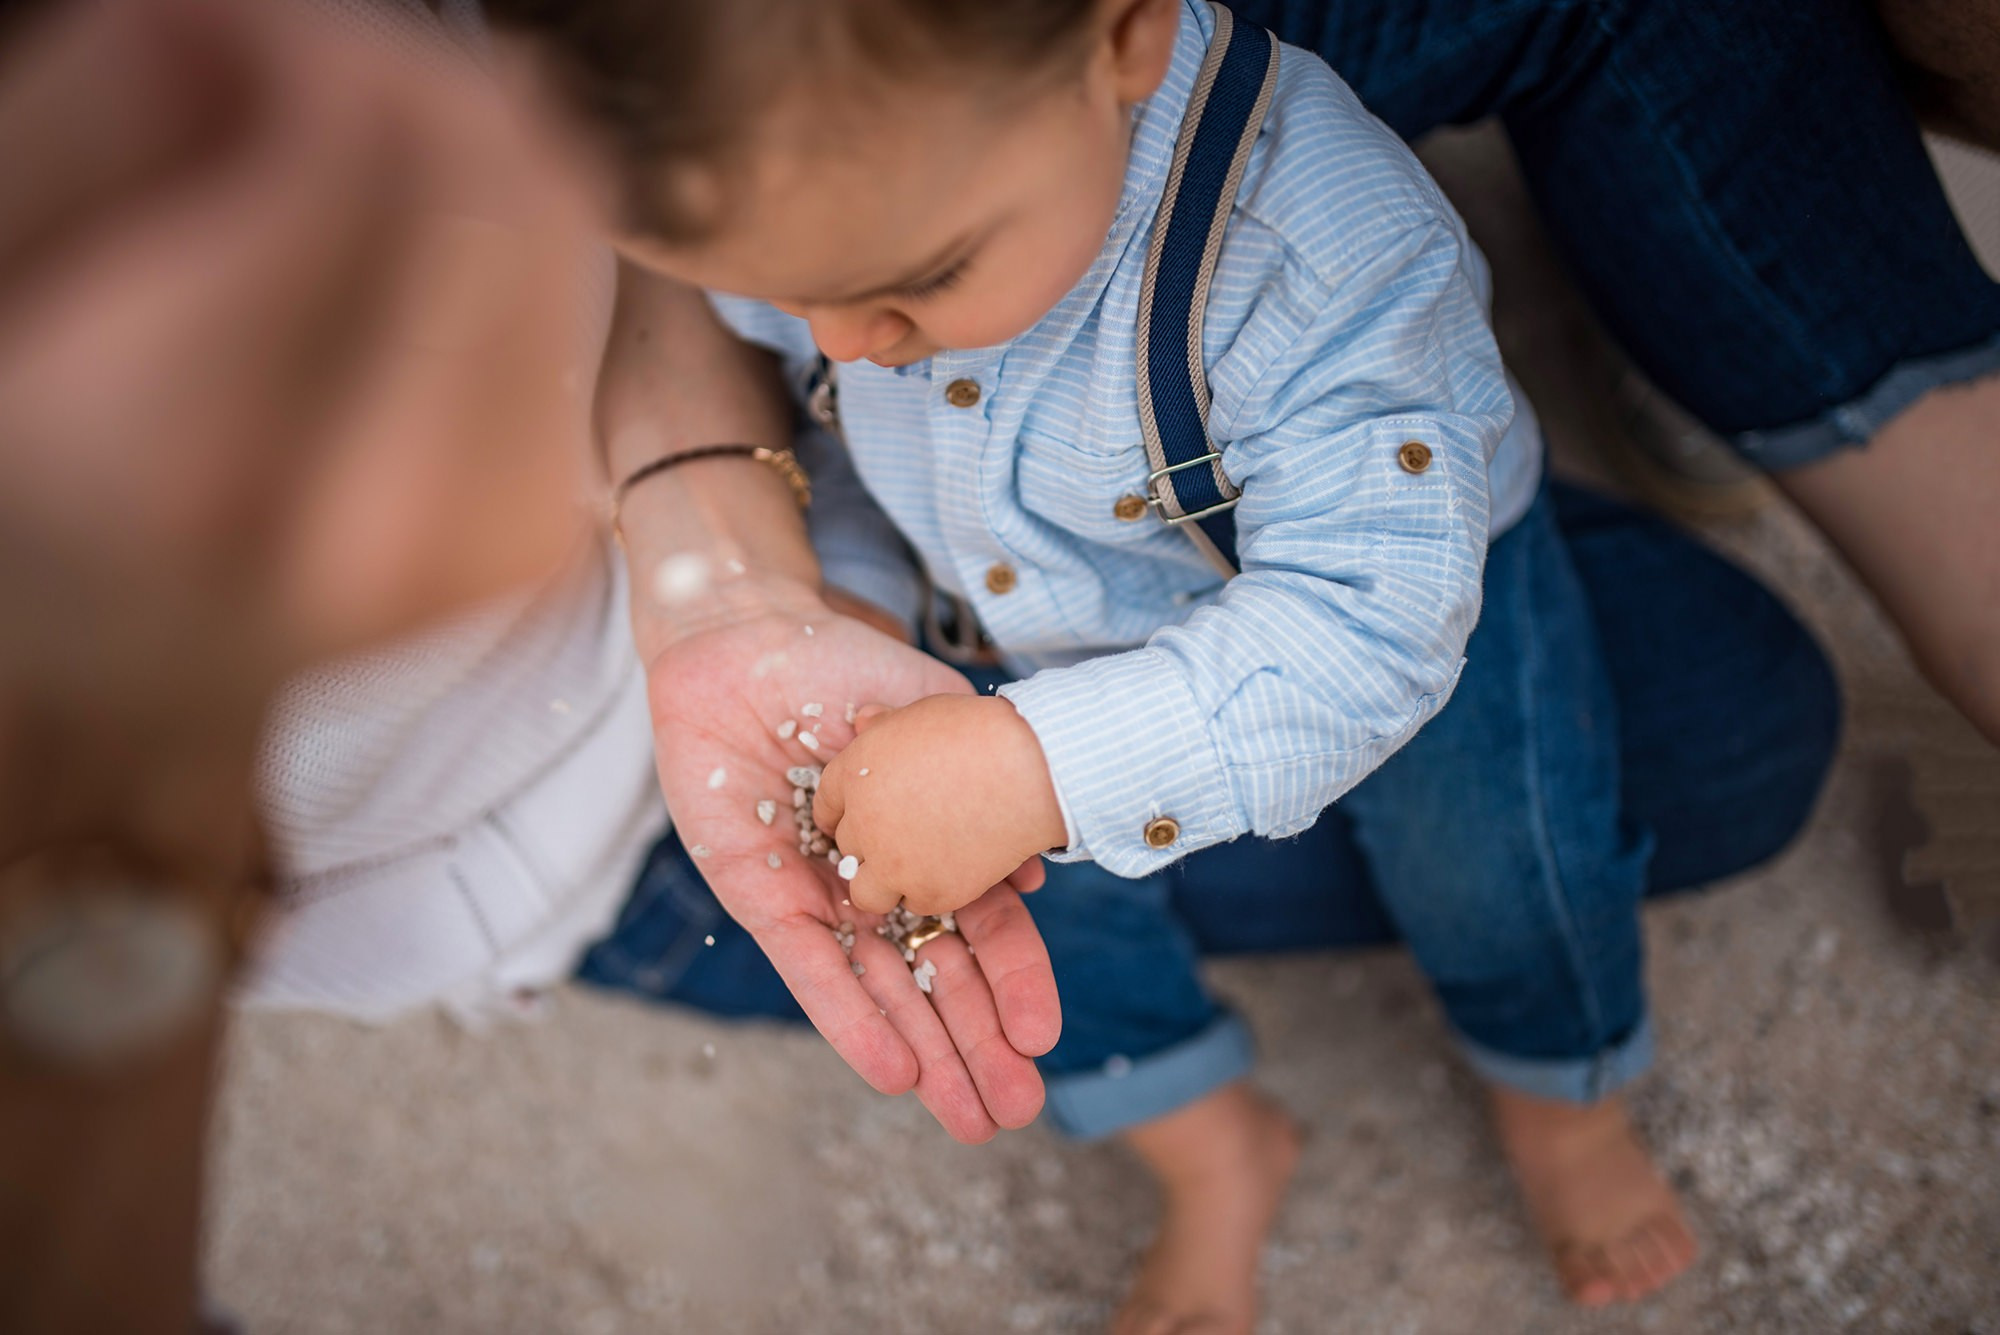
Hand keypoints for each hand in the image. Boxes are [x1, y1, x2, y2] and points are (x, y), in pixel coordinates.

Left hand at [638, 583, 1059, 1142]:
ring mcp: (821, 896)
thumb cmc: (837, 663)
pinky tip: (892, 1073)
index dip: (1014, 984)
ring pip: (881, 992)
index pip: (981, 931)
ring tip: (969, 1119)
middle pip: (937, 981)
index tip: (1046, 1037)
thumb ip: (979, 780)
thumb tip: (1035, 873)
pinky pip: (810, 970)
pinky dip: (850, 1020)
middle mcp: (877, 883)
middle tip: (1017, 1109)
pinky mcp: (761, 897)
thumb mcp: (931, 714)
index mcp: (926, 843)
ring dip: (926, 1056)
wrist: (743, 639)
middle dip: (978, 1047)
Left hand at [814, 694, 1065, 917]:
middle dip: (869, 843)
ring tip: (920, 864)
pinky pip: (915, 903)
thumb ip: (884, 721)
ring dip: (890, 879)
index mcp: (853, 774)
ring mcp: (893, 862)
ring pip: (869, 890)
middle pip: (848, 847)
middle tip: (902, 835)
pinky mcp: (929, 891)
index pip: (826, 805)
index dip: (846, 811)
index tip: (864, 814)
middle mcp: (863, 822)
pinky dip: (932, 890)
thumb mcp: (917, 708)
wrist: (1025, 764)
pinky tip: (955, 866)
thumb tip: (865, 719)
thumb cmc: (976, 728)